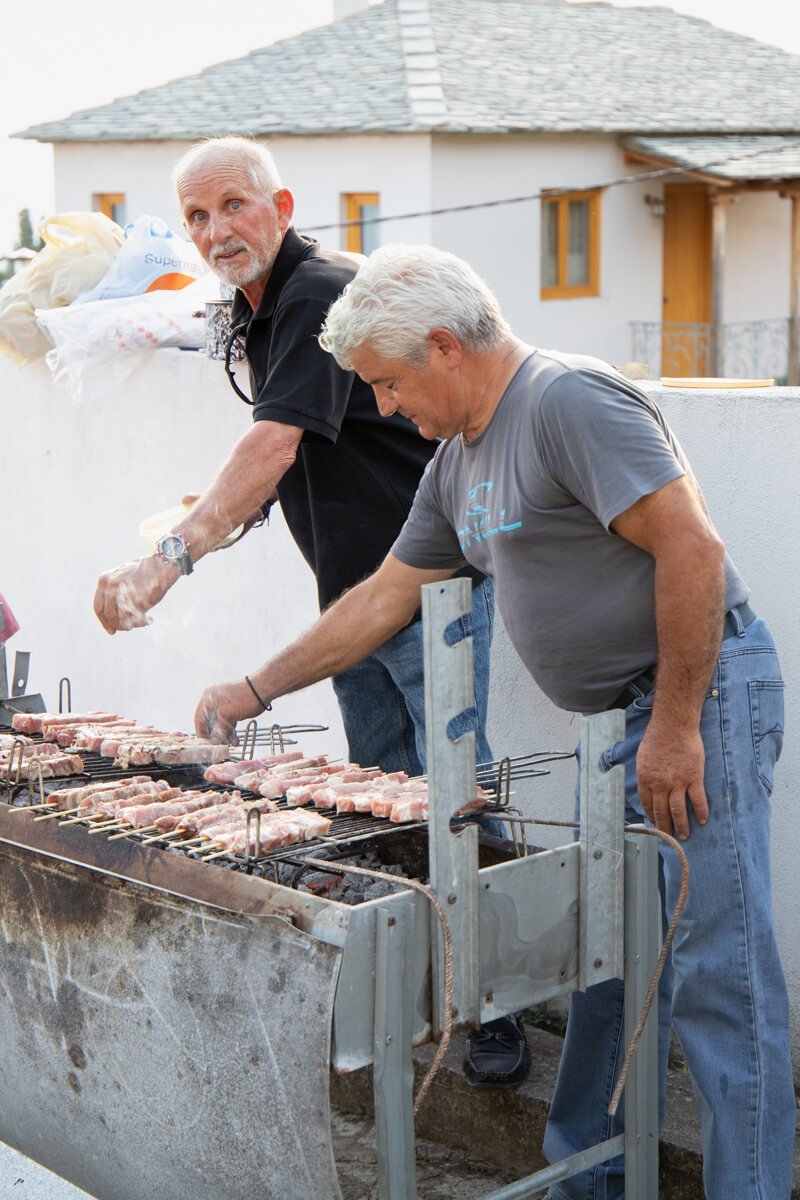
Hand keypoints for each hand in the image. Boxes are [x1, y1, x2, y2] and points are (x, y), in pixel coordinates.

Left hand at [93, 556, 177, 633]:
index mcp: (104, 580)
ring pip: (121, 620)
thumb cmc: (144, 570)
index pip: (98, 608)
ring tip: (144, 621)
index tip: (110, 629)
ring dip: (132, 624)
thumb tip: (111, 613)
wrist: (162, 565)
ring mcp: (123, 595)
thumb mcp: (121, 576)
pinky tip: (149, 619)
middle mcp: (111, 588)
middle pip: (109, 616)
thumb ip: (112, 590)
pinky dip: (142, 623)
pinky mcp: (136, 602)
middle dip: (117, 626)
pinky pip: (135, 619)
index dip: (104, 621)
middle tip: (127, 629)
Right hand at [195, 679, 263, 743]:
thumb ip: (219, 729)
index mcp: (208, 699)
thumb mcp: (228, 715)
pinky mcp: (232, 708)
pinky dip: (230, 730)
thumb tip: (213, 741)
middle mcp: (213, 700)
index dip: (201, 733)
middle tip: (217, 746)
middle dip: (215, 735)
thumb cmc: (244, 698)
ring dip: (224, 734)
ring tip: (229, 745)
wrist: (262, 690)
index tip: (205, 745)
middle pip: (209, 722)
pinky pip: (228, 721)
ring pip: (220, 723)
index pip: (199, 719)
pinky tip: (235, 740)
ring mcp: (223, 704)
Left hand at [635, 721, 708, 838]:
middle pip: (662, 811)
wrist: (674, 725)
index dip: (651, 816)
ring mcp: (677, 782)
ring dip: (682, 825)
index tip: (655, 824)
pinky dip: (700, 812)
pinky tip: (702, 820)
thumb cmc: (658, 736)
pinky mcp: (694, 778)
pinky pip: (698, 800)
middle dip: (665, 827)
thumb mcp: (643, 756)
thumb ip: (646, 773)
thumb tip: (647, 785)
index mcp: (645, 778)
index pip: (647, 804)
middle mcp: (660, 784)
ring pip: (678, 811)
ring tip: (685, 835)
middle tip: (669, 837)